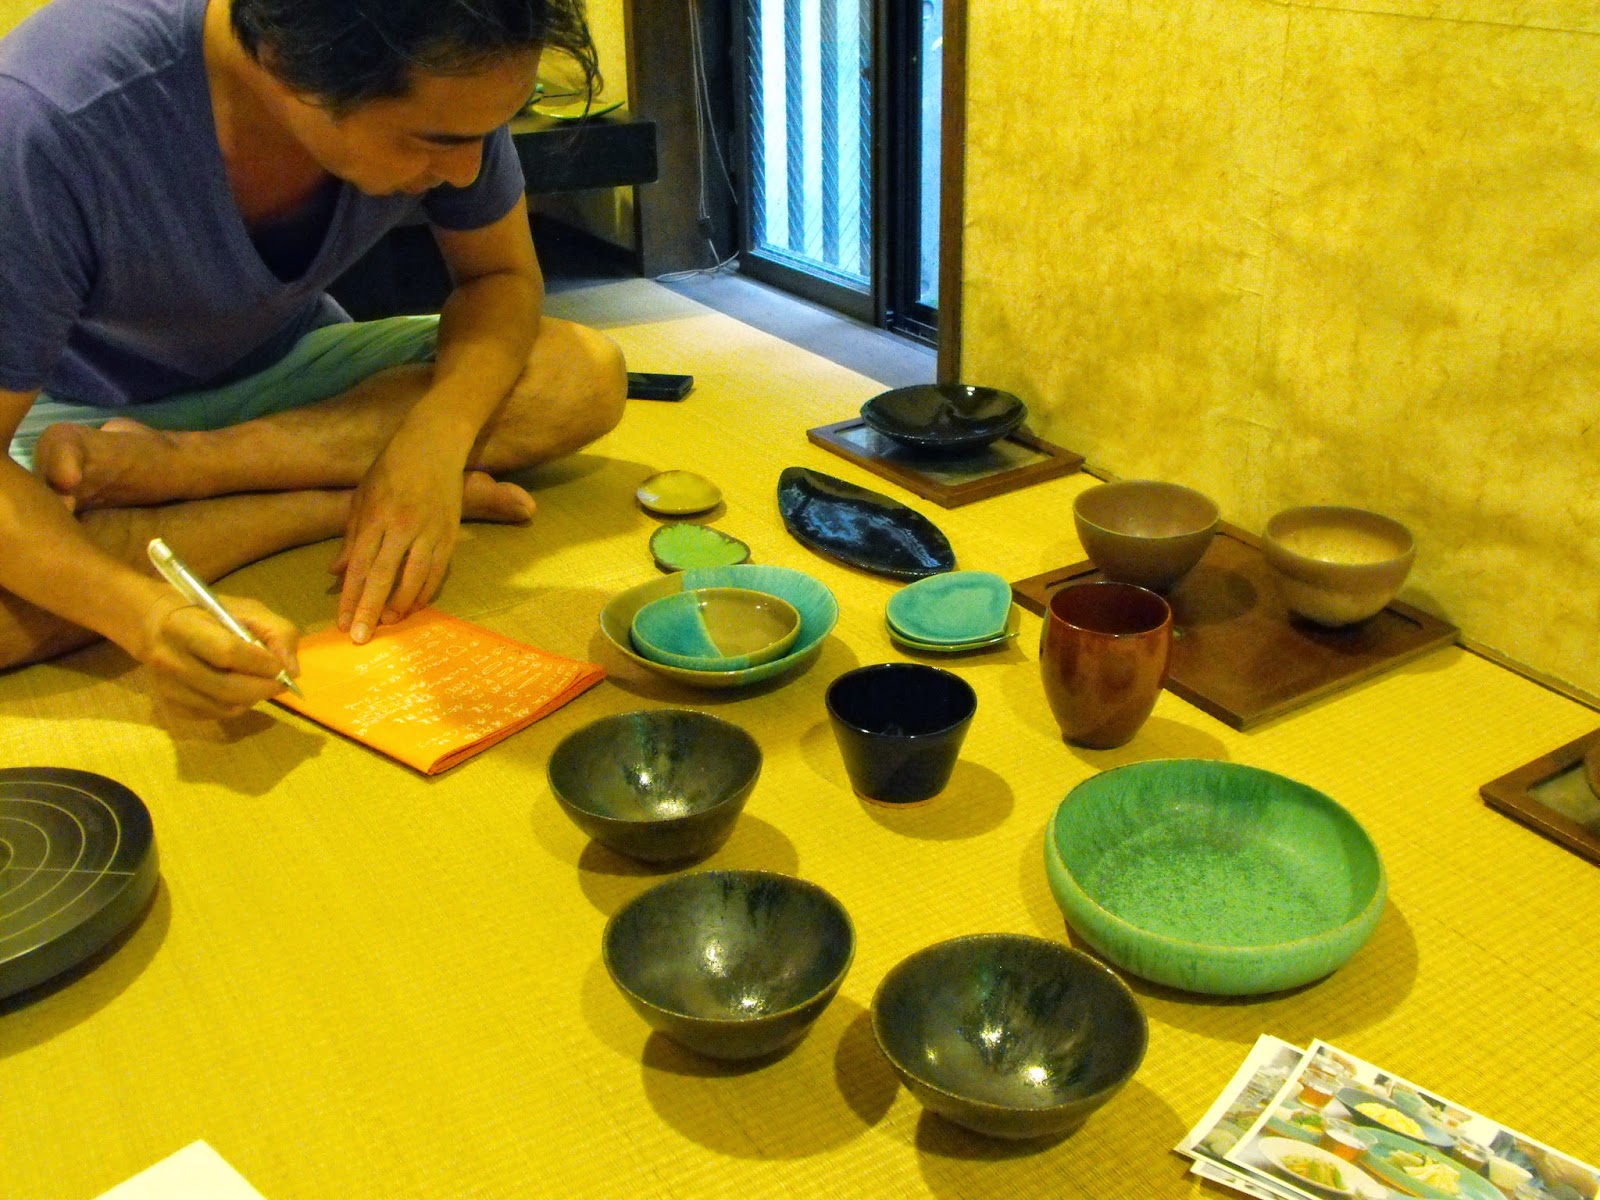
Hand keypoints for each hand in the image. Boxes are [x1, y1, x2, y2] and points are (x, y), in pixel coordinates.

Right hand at [138, 590, 300, 719]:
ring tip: (258, 681)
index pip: (227, 652)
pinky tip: (236, 688)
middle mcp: (169, 660)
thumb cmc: (209, 615)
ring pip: (225, 707)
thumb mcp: (247, 610)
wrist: (157, 627)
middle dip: (263, 687)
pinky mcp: (170, 708)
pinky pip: (216, 715)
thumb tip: (292, 670)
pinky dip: (236, 705)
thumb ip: (277, 632)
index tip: (280, 666)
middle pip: (227, 688)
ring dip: (252, 698)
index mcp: (183, 627)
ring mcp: (167, 688)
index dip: (260, 663)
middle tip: (280, 682)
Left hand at [332, 440, 463, 641]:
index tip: (342, 622)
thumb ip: (351, 538)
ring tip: (387, 624)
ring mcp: (429, 532)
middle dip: (371, 610)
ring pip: (415, 578)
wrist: (433, 446)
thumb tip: (337, 573)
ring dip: (401, 606)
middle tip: (360, 637)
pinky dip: (425, 593)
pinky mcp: (449, 535)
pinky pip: (437, 572)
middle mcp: (402, 527)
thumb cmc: (390, 470)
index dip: (351, 597)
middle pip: (384, 577)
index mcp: (376, 517)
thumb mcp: (361, 498)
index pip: (360, 565)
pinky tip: (413, 607)